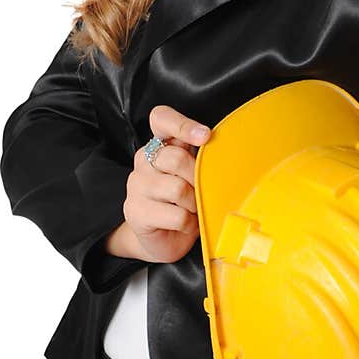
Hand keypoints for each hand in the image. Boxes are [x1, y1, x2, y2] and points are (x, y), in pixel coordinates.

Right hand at [108, 105, 210, 264]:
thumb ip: (202, 159)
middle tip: (202, 190)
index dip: (183, 124)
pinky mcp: (135, 212)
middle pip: (175, 157)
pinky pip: (176, 215)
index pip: (161, 119)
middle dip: (197, 177)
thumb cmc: (184, 203)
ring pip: (177, 188)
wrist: (163, 238)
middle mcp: (143, 161)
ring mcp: (136, 186)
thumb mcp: (194, 176)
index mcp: (160, 146)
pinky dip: (189, 223)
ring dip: (194, 203)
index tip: (205, 136)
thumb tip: (223, 152)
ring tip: (193, 209)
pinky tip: (185, 224)